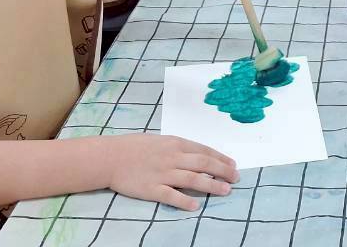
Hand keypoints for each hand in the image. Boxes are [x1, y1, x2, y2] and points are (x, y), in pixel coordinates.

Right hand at [106, 134, 238, 210]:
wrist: (109, 157)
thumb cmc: (134, 147)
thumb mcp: (159, 141)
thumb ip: (178, 148)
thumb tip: (198, 155)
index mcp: (175, 144)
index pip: (204, 151)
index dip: (221, 158)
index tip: (233, 165)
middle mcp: (172, 157)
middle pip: (204, 163)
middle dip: (223, 171)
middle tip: (236, 178)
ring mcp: (162, 173)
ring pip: (193, 179)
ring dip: (212, 185)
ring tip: (226, 190)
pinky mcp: (151, 189)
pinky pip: (171, 196)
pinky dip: (185, 201)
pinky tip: (196, 206)